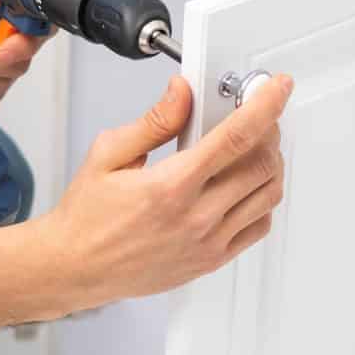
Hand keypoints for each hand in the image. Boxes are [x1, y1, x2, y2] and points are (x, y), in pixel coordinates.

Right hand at [37, 71, 293, 307]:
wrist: (76, 267)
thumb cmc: (87, 216)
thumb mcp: (108, 155)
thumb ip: (154, 121)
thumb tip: (182, 92)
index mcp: (170, 185)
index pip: (236, 137)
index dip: (266, 105)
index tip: (278, 88)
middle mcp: (195, 216)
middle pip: (262, 163)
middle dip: (268, 130)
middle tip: (257, 117)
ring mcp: (208, 242)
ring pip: (268, 194)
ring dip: (270, 163)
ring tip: (253, 149)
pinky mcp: (212, 260)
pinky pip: (259, 226)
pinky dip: (263, 199)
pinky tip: (245, 186)